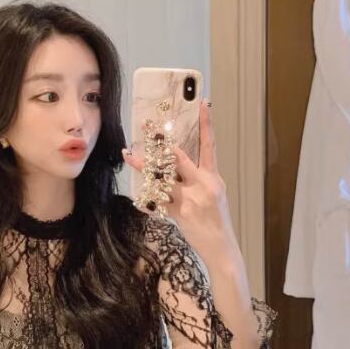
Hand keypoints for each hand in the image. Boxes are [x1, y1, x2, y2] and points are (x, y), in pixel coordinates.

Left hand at [122, 98, 236, 262]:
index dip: (207, 123)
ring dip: (142, 167)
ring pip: (161, 177)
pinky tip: (136, 198)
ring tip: (128, 155)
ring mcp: (189, 199)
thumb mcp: (215, 193)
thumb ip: (200, 178)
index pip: (210, 145)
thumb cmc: (217, 219)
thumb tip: (181, 164)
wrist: (221, 245)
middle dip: (161, 142)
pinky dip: (145, 201)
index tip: (203, 104)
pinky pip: (157, 203)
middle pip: (178, 158)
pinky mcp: (179, 214)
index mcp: (213, 177)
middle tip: (147, 127)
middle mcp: (202, 184)